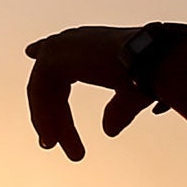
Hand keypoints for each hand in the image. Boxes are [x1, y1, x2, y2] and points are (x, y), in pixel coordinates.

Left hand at [24, 26, 161, 160]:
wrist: (154, 62)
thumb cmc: (152, 74)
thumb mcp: (132, 95)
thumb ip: (117, 110)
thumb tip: (108, 130)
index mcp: (94, 45)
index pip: (63, 58)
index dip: (50, 71)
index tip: (32, 60)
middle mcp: (76, 41)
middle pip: (52, 81)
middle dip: (51, 113)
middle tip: (51, 143)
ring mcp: (62, 45)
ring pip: (42, 89)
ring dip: (47, 119)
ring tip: (52, 145)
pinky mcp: (53, 56)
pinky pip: (38, 91)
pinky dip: (42, 115)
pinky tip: (51, 137)